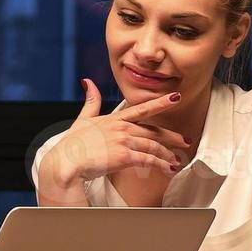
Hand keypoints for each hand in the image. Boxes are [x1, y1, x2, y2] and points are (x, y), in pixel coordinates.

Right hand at [45, 80, 191, 187]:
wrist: (66, 162)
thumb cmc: (72, 144)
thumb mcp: (82, 119)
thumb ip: (90, 101)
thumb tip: (88, 82)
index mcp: (114, 119)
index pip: (142, 109)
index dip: (160, 103)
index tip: (175, 98)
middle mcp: (121, 128)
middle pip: (153, 131)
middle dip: (171, 137)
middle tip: (185, 141)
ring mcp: (123, 141)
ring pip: (153, 146)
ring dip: (167, 154)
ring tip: (176, 160)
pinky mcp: (124, 156)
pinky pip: (148, 160)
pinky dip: (161, 164)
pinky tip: (168, 168)